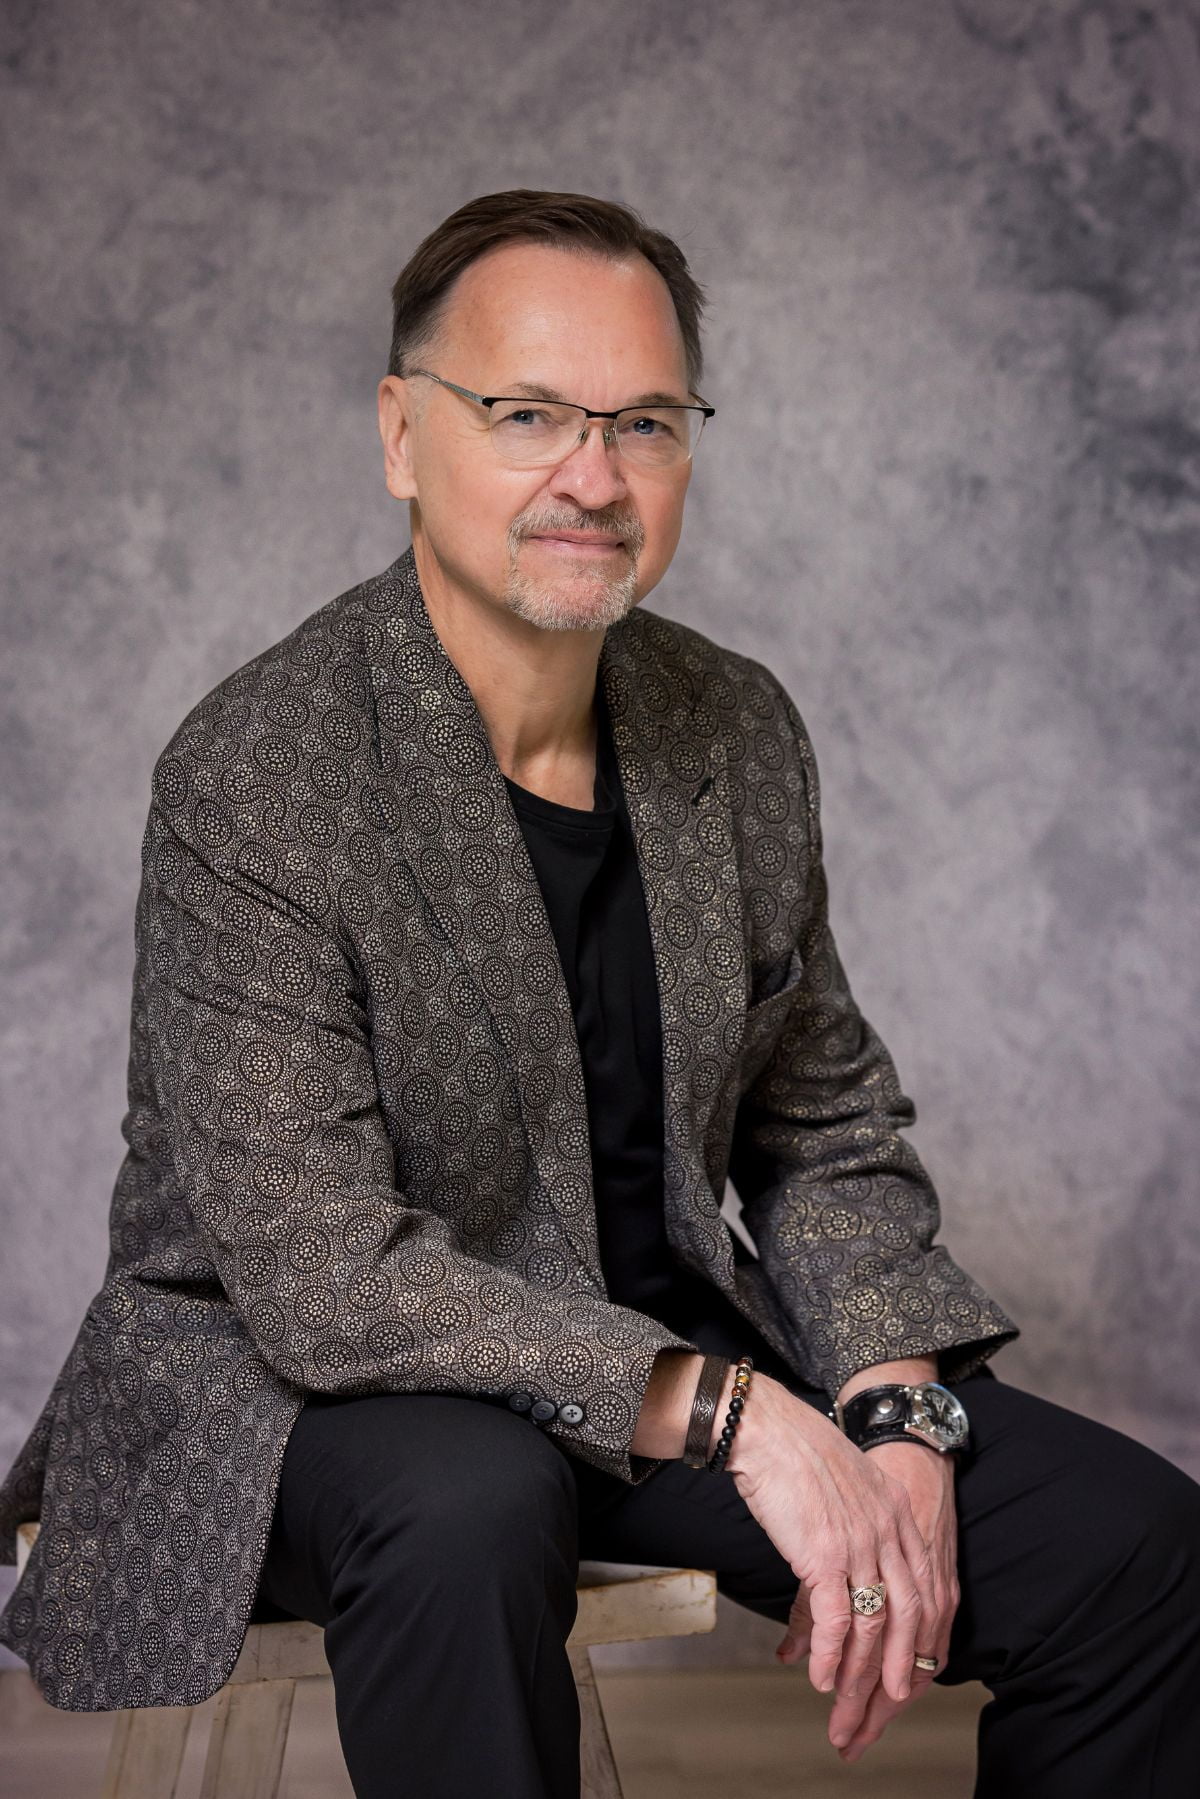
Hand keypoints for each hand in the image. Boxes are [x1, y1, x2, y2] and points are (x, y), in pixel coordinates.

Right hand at [729, 1375, 935, 1706]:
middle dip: (898, 1672)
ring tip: (846, 1707)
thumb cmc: (795, 1455)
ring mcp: (860, 1543)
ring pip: (873, 1626)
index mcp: (898, 1514)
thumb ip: (854, 1530)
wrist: (764, 1427)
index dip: (920, 1639)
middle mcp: (888, 1530)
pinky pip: (837, 1619)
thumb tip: (837, 1577)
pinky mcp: (825, 1553)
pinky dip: (831, 1656)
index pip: (925, 1592)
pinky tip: (821, 1678)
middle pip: (908, 1618)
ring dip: (860, 1675)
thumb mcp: (844, 1490)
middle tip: (886, 1710)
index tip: (910, 1675)